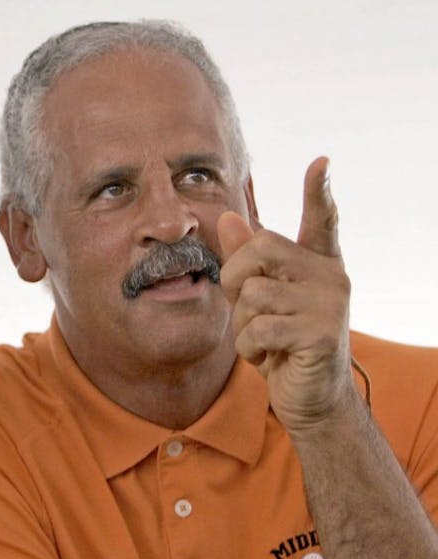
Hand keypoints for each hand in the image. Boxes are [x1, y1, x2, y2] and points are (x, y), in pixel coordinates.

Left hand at [217, 157, 357, 433]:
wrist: (310, 397)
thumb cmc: (282, 343)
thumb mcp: (258, 299)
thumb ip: (245, 260)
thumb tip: (228, 217)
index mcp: (316, 263)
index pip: (322, 219)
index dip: (319, 190)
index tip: (322, 161)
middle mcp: (330, 276)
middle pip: (260, 249)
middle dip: (234, 279)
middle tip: (246, 309)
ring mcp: (330, 303)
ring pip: (253, 294)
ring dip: (243, 324)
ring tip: (265, 339)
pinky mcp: (321, 332)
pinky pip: (259, 328)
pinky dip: (250, 347)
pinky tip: (269, 356)